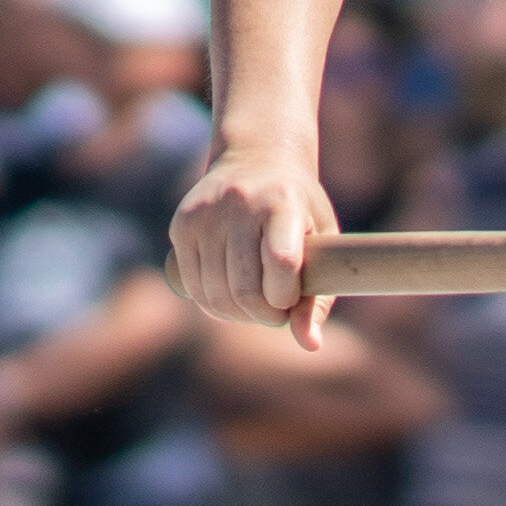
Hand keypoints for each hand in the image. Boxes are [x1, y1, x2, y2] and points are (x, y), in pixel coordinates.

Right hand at [170, 144, 336, 350]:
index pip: (281, 264)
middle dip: (264, 315)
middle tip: (276, 310)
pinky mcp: (182, 225)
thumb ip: (318, 296)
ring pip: (215, 294)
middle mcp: (240, 204)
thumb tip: (310, 346)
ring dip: (238, 314)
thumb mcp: (323, 242)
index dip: (286, 297)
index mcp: (282, 203)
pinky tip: (230, 295)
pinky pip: (193, 286)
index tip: (292, 298)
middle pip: (245, 289)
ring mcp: (206, 214)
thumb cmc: (299, 210)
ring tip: (255, 303)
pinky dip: (212, 303)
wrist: (256, 159)